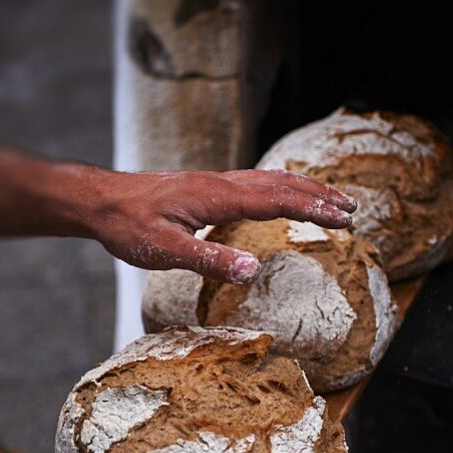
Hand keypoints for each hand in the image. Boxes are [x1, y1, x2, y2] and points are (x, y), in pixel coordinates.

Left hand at [84, 168, 356, 283]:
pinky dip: (281, 187)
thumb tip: (254, 272)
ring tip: (330, 199)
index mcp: (218, 197)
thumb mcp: (165, 251)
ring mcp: (214, 183)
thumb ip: (210, 261)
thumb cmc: (128, 225)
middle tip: (352, 209)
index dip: (314, 211)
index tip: (344, 220)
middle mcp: (222, 184)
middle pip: (282, 185)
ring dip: (303, 188)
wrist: (100, 200)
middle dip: (319, 197)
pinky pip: (254, 182)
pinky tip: (281, 195)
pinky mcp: (205, 187)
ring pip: (270, 180)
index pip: (278, 202)